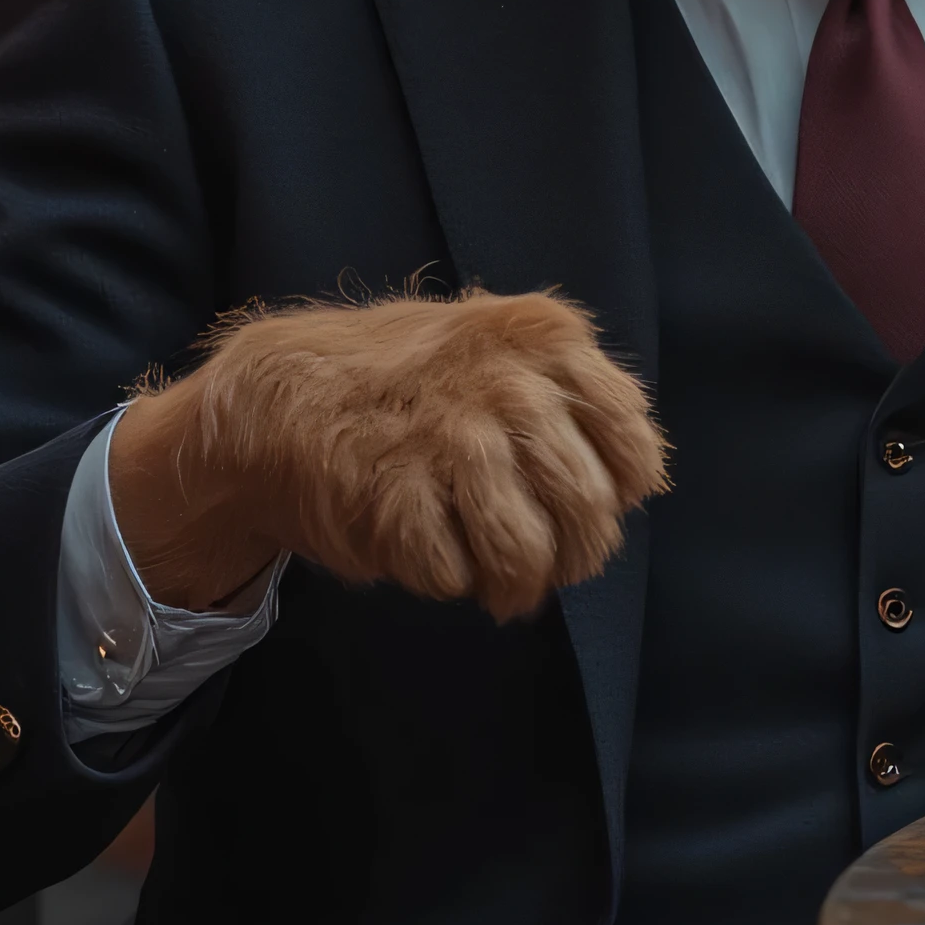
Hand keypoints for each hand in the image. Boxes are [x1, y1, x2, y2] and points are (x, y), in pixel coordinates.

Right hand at [107, 288, 669, 621]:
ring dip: (516, 586)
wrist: (285, 394)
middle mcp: (508, 381)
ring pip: (526, 553)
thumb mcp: (505, 351)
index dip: (616, 500)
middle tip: (546, 568)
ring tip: (501, 585)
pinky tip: (432, 553)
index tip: (592, 514)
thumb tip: (639, 488)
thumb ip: (574, 398)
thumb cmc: (411, 383)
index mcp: (547, 338)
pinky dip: (447, 580)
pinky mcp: (394, 494)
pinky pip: (453, 575)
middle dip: (573, 559)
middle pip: (585, 510)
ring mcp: (450, 436)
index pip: (632, 448)